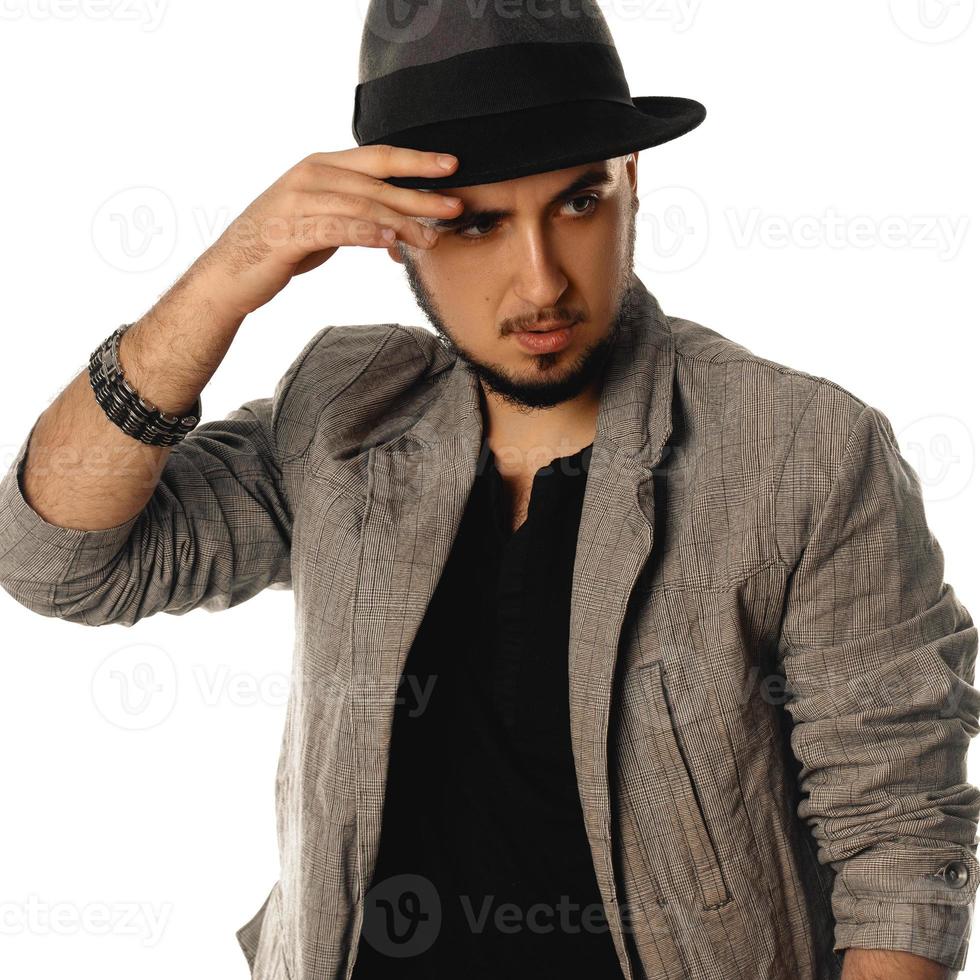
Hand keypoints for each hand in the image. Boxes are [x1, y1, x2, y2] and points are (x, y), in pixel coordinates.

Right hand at [187, 144, 461, 318]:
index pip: (377, 157)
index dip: (415, 160)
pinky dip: (367, 233)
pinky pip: (337, 228)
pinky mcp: (290, 231)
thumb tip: (400, 233)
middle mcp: (309, 176)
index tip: (451, 165)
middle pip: (376, 181)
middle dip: (419, 194)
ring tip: (429, 237)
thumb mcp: (322, 224)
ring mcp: (297, 202)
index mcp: (320, 167)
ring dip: (401, 221)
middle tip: (454, 206)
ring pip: (362, 206)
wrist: (230, 273)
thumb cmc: (279, 247)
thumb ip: (357, 219)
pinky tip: (391, 241)